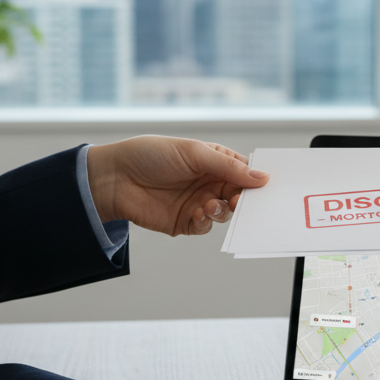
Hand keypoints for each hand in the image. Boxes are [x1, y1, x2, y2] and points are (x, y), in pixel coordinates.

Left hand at [87, 135, 269, 234]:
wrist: (114, 178)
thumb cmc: (150, 155)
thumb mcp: (194, 153)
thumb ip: (229, 167)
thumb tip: (262, 177)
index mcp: (214, 162)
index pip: (244, 172)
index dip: (256, 180)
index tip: (265, 187)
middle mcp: (209, 183)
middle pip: (239, 196)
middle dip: (243, 200)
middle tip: (241, 201)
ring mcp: (198, 203)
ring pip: (225, 213)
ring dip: (223, 210)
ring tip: (211, 205)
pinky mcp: (185, 222)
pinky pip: (205, 227)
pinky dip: (206, 221)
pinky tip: (197, 212)